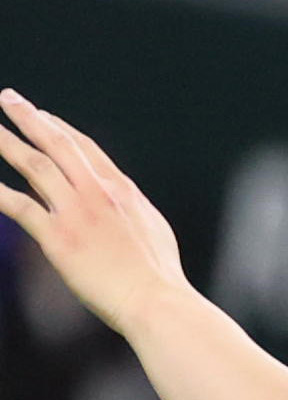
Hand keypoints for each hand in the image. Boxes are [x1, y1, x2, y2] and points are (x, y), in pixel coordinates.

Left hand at [0, 91, 197, 335]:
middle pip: (58, 143)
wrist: (157, 302)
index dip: (60, 127)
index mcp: (123, 190)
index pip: (86, 148)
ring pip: (35, 165)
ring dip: (7, 142)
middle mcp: (99, 192)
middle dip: (30, 117)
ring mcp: (78, 213)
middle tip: (9, 98)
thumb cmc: (159, 276)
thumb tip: (117, 201)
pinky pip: (19, 207)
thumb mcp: (152, 230)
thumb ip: (129, 209)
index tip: (42, 115)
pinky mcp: (59, 238)